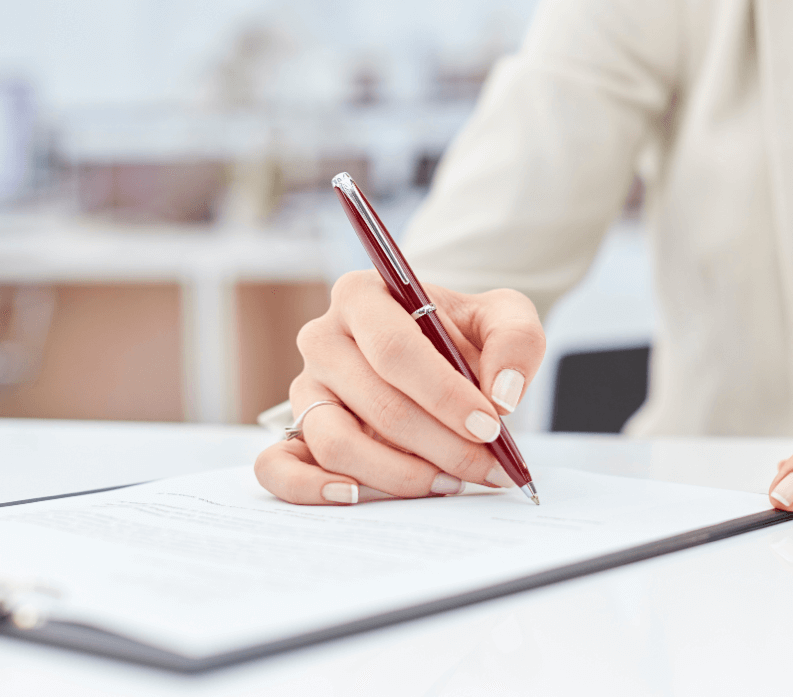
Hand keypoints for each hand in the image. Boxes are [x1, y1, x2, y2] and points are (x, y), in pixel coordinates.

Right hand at [255, 270, 544, 504]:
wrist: (436, 352)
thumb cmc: (462, 333)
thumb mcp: (503, 315)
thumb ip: (515, 341)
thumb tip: (501, 394)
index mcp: (361, 296)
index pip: (395, 350)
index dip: (444, 395)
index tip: (488, 426)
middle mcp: (322, 339)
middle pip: (377, 403)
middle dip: (441, 444)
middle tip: (486, 468)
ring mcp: (305, 389)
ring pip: (337, 442)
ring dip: (398, 475)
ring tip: (447, 483)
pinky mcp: (295, 432)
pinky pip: (277, 467)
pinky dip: (311, 489)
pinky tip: (359, 496)